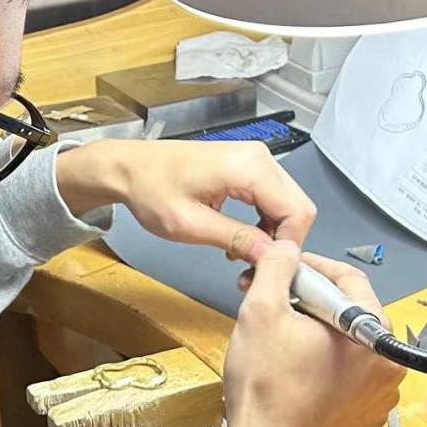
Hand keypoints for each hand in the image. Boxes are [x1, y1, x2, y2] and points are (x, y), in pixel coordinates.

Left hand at [55, 140, 313, 261]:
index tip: (266, 268)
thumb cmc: (150, 189)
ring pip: (287, 205)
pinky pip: (271, 198)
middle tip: (253, 267)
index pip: (297, 213)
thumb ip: (236, 239)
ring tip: (240, 255)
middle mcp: (258, 158)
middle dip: (281, 242)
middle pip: (297, 208)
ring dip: (271, 235)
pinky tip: (240, 238)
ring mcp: (254, 160)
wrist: (129, 167)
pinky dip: (263, 222)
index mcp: (249, 168)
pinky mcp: (246, 166)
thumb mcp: (190, 225)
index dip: (287, 247)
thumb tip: (270, 256)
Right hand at [221, 244, 404, 426]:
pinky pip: (350, 376)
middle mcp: (388, 364)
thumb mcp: (260, 310)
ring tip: (283, 338)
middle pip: (350, 311)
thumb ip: (278, 267)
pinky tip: (296, 370)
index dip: (310, 267)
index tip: (285, 268)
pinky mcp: (367, 417)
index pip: (349, 278)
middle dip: (311, 300)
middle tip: (277, 301)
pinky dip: (326, 365)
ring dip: (317, 332)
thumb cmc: (266, 389)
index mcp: (373, 333)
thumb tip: (286, 247)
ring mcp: (381, 395)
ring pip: (349, 344)